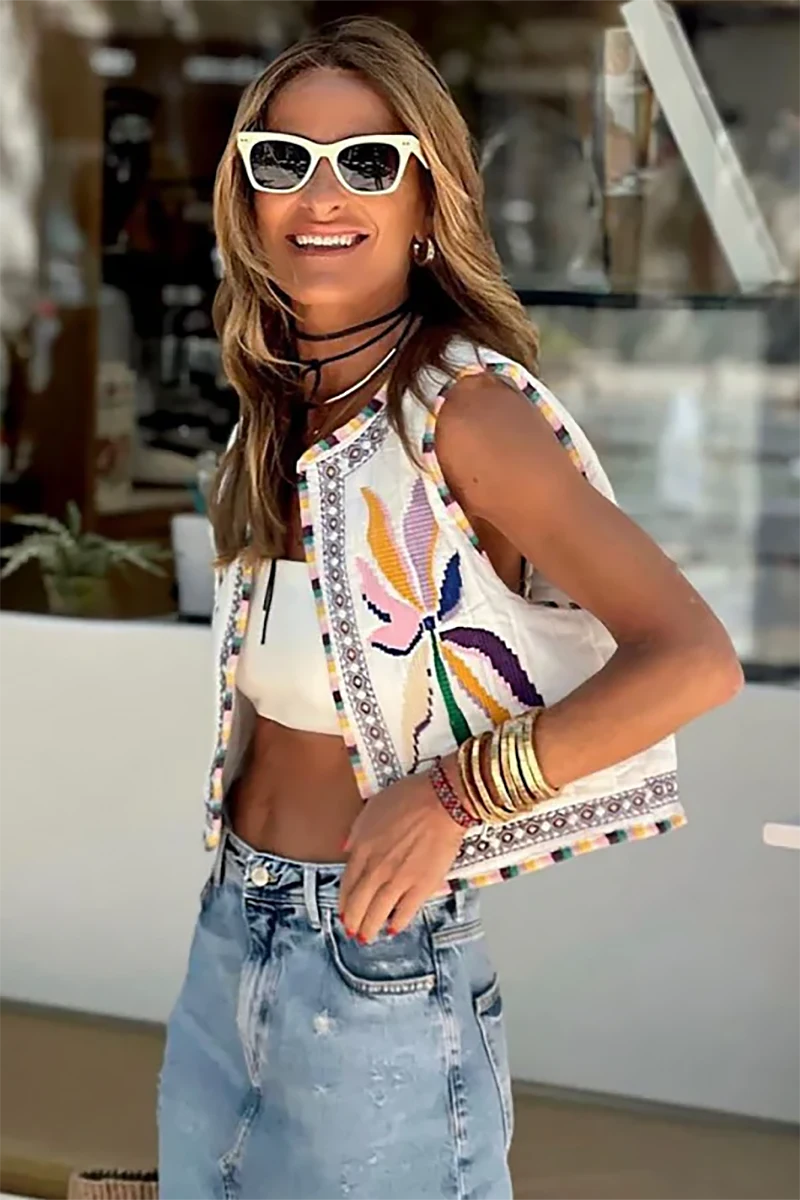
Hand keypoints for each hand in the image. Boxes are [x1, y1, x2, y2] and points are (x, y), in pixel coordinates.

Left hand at [339, 764, 464, 943]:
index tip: (343, 911)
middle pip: (359, 903)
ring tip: (367, 937)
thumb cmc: (409, 798)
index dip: (344, 901)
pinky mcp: (422, 885)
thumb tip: (346, 849)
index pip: (347, 883)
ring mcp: (399, 879)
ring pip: (379, 912)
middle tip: (352, 931)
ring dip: (370, 928)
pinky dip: (398, 922)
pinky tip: (394, 928)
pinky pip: (406, 910)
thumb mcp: (372, 808)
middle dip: (353, 921)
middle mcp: (377, 868)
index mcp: (363, 849)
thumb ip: (356, 832)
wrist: (441, 801)